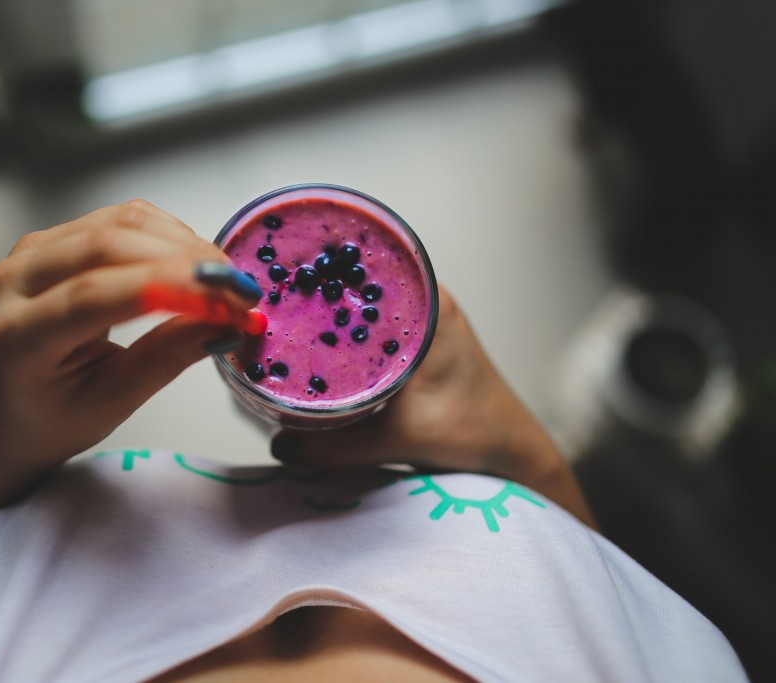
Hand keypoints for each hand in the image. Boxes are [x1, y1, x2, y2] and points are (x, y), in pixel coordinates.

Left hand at [0, 200, 260, 470]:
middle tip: (240, 293)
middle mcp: (15, 280)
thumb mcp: (115, 401)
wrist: (17, 410)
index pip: (92, 295)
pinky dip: (170, 236)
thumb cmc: (57, 415)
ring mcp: (33, 251)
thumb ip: (168, 356)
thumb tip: (228, 322)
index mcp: (18, 334)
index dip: (166, 288)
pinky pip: (122, 219)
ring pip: (121, 222)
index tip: (227, 301)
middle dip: (185, 262)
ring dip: (185, 244)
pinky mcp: (57, 237)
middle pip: (108, 245)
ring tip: (226, 282)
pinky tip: (197, 265)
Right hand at [271, 288, 595, 525]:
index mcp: (428, 302)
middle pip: (355, 281)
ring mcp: (419, 317)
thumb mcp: (399, 437)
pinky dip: (340, 333)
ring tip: (279, 319)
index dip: (320, 266)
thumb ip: (337, 445)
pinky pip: (366, 324)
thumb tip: (279, 444)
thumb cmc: (473, 434)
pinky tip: (310, 347)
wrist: (510, 453)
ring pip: (359, 303)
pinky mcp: (412, 340)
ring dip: (325, 311)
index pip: (365, 265)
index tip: (280, 273)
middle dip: (313, 289)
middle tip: (268, 302)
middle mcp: (424, 298)